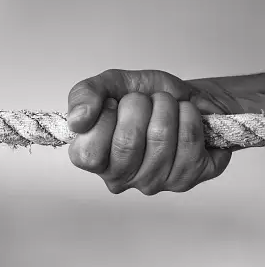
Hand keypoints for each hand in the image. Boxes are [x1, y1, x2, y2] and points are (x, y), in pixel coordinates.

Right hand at [67, 69, 238, 194]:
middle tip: (143, 100)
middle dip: (139, 105)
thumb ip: (84, 95)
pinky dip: (189, 115)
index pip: (88, 154)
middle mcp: (121, 178)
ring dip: (166, 106)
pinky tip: (184, 116)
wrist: (182, 96)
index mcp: (94, 159)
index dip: (104, 120)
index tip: (113, 104)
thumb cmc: (144, 96)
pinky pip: (188, 141)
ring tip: (165, 105)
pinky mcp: (187, 178)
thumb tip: (77, 121)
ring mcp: (154, 182)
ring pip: (160, 138)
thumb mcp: (108, 84)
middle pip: (127, 142)